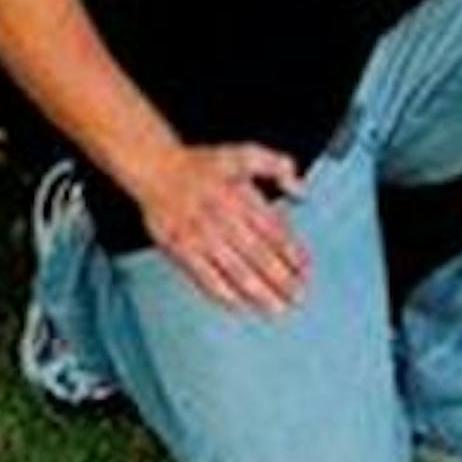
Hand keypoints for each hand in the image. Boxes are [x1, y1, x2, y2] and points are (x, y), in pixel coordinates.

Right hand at [134, 143, 308, 313]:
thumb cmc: (203, 165)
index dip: (293, 253)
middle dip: (281, 279)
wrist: (156, 168)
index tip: (306, 270)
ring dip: (258, 292)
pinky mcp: (180, 249)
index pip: (275, 231)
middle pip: (259, 255)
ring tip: (276, 308)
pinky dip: (222, 293)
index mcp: (242, 197)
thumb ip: (278, 164)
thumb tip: (302, 191)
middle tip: (298, 297)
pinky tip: (238, 304)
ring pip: (235, 269)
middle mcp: (223, 218)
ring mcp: (201, 235)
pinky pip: (204, 276)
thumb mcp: (245, 152)